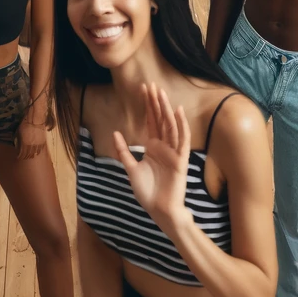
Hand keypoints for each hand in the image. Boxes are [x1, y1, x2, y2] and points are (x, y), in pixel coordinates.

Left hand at [15, 117, 47, 159]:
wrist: (35, 120)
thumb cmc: (25, 124)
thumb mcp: (19, 132)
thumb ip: (18, 139)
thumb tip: (17, 144)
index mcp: (24, 143)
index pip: (22, 153)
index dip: (20, 156)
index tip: (18, 157)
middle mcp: (31, 145)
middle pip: (29, 154)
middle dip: (26, 157)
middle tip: (24, 157)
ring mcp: (37, 144)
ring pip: (35, 153)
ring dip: (32, 155)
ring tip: (30, 156)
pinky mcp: (42, 142)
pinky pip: (40, 149)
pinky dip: (38, 152)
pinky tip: (36, 152)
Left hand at [113, 84, 190, 227]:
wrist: (159, 211)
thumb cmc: (147, 193)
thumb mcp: (131, 169)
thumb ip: (123, 151)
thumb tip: (115, 132)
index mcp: (153, 147)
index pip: (151, 121)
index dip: (148, 105)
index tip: (144, 88)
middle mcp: (164, 146)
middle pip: (160, 119)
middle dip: (156, 102)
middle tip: (151, 84)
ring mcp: (173, 152)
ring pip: (170, 126)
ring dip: (166, 109)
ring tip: (161, 93)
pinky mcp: (181, 160)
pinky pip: (182, 140)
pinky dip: (181, 125)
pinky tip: (178, 112)